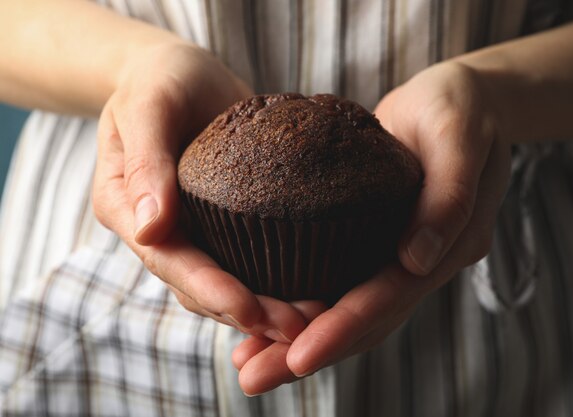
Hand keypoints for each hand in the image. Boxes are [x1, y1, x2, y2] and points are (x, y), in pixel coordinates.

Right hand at [93, 42, 313, 341]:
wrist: (181, 73)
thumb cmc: (159, 80)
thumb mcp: (148, 105)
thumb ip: (147, 161)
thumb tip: (149, 227)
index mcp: (127, 209)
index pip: (167, 259)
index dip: (208, 289)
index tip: (250, 312)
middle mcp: (160, 230)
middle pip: (198, 285)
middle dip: (246, 312)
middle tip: (298, 330)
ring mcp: (193, 230)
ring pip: (225, 280)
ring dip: (264, 306)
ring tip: (312, 321)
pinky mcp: (225, 223)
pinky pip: (248, 258)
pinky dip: (274, 279)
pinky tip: (311, 290)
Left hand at [232, 61, 511, 394]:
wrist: (456, 101)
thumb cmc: (460, 109)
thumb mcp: (460, 135)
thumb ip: (449, 195)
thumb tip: (415, 258)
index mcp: (448, 245)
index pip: (391, 296)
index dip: (345, 328)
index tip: (297, 357)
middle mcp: (421, 262)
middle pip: (365, 320)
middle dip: (309, 352)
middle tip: (253, 378)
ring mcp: (397, 256)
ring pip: (348, 310)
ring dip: (300, 340)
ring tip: (248, 363)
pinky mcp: (373, 240)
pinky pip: (339, 281)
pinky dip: (305, 305)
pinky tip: (266, 316)